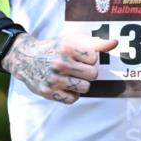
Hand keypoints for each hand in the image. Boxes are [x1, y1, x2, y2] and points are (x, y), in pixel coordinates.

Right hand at [1, 32, 117, 103]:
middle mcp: (60, 63)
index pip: (95, 58)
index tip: (80, 57)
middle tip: (76, 68)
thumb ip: (95, 43)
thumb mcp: (71, 41)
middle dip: (88, 72)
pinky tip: (64, 86)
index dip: (90, 59)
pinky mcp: (48, 92)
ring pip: (85, 88)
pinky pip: (73, 99)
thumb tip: (115, 43)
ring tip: (71, 77)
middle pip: (93, 74)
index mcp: (66, 47)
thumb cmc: (53, 48)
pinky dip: (71, 94)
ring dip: (81, 84)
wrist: (24, 58)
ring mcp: (53, 79)